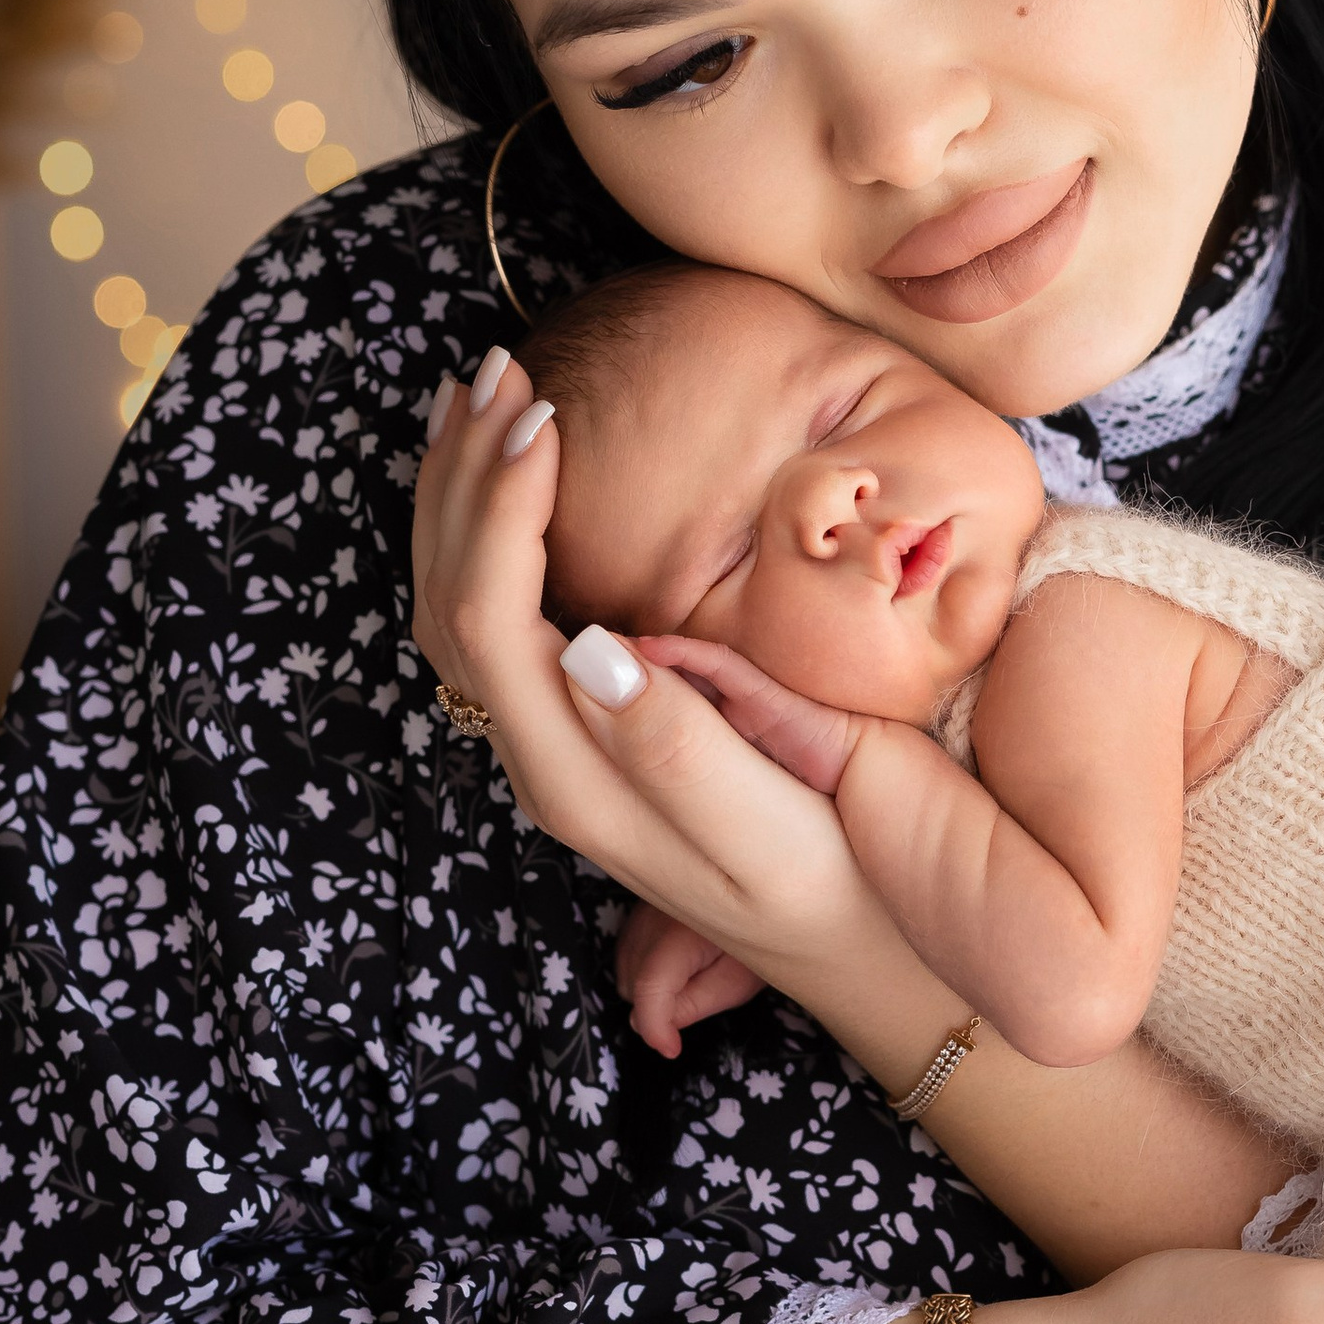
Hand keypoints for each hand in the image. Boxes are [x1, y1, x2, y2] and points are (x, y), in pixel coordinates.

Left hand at [413, 349, 869, 984]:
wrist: (875, 954)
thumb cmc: (847, 883)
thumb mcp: (773, 830)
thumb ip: (679, 746)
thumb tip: (590, 649)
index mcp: (578, 780)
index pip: (490, 621)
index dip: (501, 508)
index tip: (548, 417)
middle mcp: (547, 766)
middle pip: (448, 605)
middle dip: (461, 479)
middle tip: (500, 369)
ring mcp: (562, 750)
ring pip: (457, 608)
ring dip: (460, 495)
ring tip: (483, 393)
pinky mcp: (590, 733)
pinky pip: (497, 618)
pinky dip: (487, 529)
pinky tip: (513, 475)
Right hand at [617, 897, 766, 1056]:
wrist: (756, 896)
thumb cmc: (753, 941)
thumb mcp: (737, 981)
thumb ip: (695, 1005)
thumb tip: (653, 1030)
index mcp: (680, 933)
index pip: (650, 987)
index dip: (656, 1027)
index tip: (672, 1049)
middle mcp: (650, 919)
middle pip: (633, 986)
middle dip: (658, 1007)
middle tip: (703, 994)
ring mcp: (640, 914)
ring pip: (626, 974)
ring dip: (651, 991)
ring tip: (695, 976)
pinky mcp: (638, 914)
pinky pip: (628, 957)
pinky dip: (646, 972)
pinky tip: (679, 967)